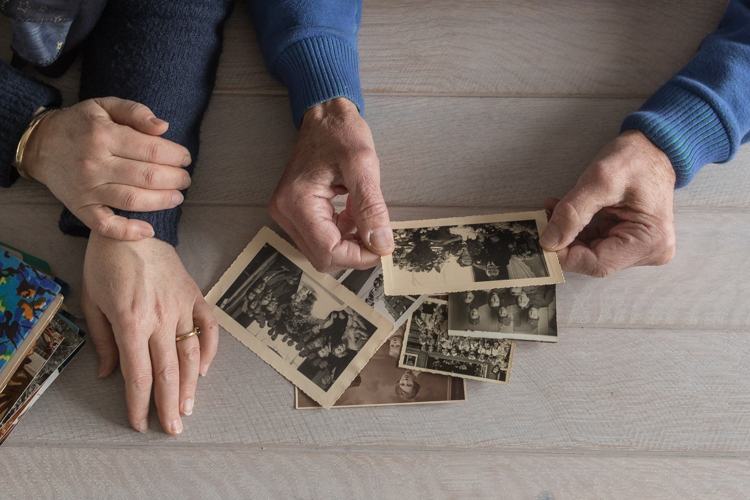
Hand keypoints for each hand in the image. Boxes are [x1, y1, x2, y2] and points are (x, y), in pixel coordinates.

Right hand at [23, 97, 191, 239]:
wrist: (40, 145)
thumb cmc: (80, 125)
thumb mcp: (104, 106)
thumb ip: (135, 112)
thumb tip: (163, 127)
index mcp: (103, 135)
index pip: (151, 150)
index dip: (175, 155)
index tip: (185, 158)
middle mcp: (95, 163)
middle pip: (147, 176)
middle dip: (174, 179)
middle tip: (185, 178)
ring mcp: (87, 188)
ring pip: (133, 200)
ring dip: (162, 201)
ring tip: (177, 197)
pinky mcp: (79, 207)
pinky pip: (105, 225)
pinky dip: (128, 231)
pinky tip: (148, 230)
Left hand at [81, 233, 218, 434]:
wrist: (131, 228)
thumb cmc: (106, 264)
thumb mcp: (93, 302)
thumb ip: (104, 341)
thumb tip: (110, 373)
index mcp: (131, 322)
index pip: (139, 374)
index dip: (139, 403)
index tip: (140, 423)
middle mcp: (160, 319)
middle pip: (169, 372)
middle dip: (170, 405)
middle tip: (173, 429)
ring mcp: (182, 307)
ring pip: (191, 355)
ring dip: (191, 386)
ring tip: (188, 409)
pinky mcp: (195, 296)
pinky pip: (209, 328)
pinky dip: (211, 350)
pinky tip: (205, 370)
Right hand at [269, 98, 393, 271]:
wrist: (324, 115)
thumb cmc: (340, 132)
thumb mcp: (363, 165)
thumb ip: (371, 208)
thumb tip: (381, 244)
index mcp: (297, 202)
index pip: (328, 251)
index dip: (359, 257)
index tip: (383, 247)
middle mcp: (285, 212)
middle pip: (323, 257)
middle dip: (354, 251)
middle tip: (377, 234)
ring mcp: (287, 213)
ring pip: (322, 251)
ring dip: (348, 242)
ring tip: (362, 215)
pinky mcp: (294, 213)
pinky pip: (320, 238)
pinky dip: (341, 233)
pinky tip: (351, 213)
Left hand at [541, 130, 675, 276]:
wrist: (653, 146)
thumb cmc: (637, 158)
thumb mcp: (600, 180)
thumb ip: (572, 212)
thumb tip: (549, 241)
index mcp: (650, 241)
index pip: (597, 264)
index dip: (565, 256)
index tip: (541, 243)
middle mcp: (649, 251)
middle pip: (593, 260)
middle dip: (564, 243)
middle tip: (542, 223)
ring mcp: (639, 247)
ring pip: (591, 252)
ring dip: (567, 235)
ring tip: (551, 212)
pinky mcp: (629, 239)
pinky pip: (596, 241)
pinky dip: (577, 230)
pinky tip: (562, 213)